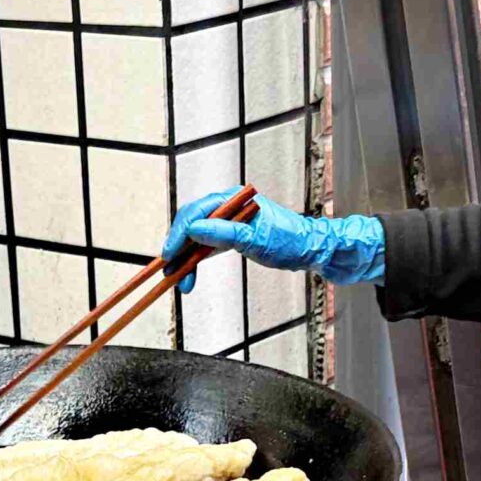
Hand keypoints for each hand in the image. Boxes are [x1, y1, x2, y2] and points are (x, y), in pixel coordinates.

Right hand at [161, 192, 386, 288]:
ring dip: (186, 259)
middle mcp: (228, 207)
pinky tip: (190, 274)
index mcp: (233, 198)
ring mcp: (229, 221)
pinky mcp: (232, 236)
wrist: (312, 249)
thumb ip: (224, 233)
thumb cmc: (291, 240)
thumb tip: (194, 229)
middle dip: (179, 249)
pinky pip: (207, 246)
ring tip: (180, 281)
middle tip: (170, 272)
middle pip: (192, 224)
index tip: (169, 254)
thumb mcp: (256, 239)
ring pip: (197, 238)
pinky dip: (197, 261)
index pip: (196, 212)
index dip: (179, 233)